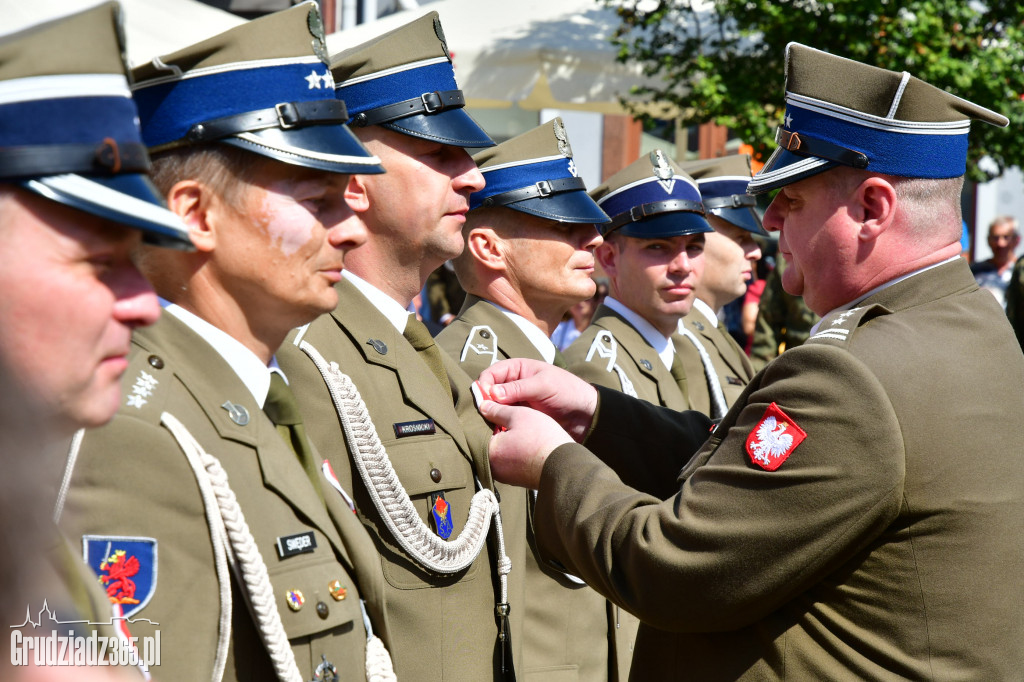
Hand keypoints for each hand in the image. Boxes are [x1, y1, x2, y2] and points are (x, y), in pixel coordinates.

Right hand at [475, 358, 597, 442]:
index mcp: (517, 369)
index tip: (485, 399)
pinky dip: (498, 426)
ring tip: (491, 426)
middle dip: (484, 403)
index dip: (484, 385)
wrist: (585, 414)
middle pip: (488, 392)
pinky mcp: (519, 418)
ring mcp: (515, 402)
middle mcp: (512, 385)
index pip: (491, 374)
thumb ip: (518, 388)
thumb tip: (492, 393)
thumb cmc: (567, 391)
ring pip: (493, 408)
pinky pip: (502, 420)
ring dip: (490, 416)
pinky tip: (499, 433)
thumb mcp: (544, 385)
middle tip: (485, 416)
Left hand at [477, 398, 573, 488]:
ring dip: (507, 442)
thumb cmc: (541, 438)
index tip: (494, 407)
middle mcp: (492, 468)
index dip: (487, 416)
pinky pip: (510, 462)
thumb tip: (482, 406)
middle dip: (497, 430)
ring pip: (500, 453)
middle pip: (489, 443)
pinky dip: (515, 452)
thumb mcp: (518, 415)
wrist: (564, 466)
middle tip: (508, 417)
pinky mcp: (517, 480)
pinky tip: (526, 443)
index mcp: (487, 452)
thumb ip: (497, 410)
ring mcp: (504, 476)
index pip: (478, 430)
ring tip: (520, 430)